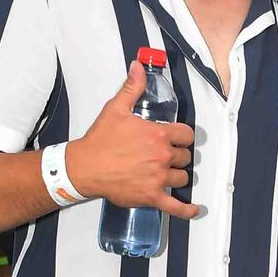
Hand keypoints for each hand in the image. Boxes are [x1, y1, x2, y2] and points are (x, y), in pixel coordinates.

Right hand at [67, 62, 198, 219]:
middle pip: (185, 157)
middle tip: (165, 156)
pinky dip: (186, 209)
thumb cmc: (99, 140)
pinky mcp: (151, 196)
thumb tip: (138, 66)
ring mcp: (158, 178)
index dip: (182, 137)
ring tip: (167, 173)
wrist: (83, 167)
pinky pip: (175, 206)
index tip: (176, 139)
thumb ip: (132, 87)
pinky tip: (194, 209)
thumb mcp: (116, 109)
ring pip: (182, 178)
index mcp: (158, 135)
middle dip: (178, 156)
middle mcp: (161, 156)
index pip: (187, 135)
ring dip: (178, 176)